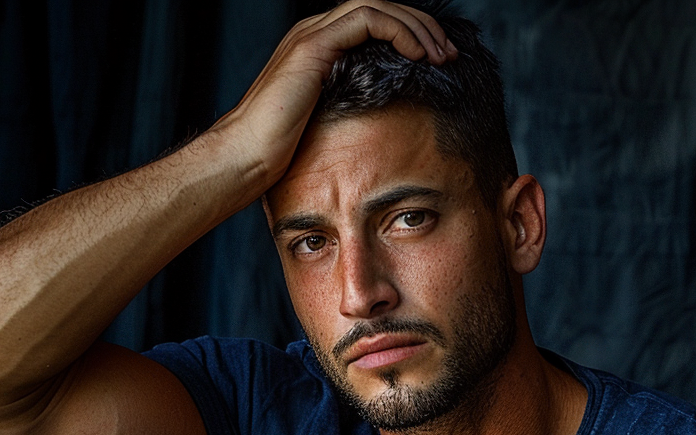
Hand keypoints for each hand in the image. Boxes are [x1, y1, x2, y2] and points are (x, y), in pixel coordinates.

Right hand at [218, 1, 456, 188]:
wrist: (246, 158)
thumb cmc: (279, 157)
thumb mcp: (328, 130)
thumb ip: (350, 113)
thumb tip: (386, 128)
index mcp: (320, 50)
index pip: (374, 25)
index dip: (411, 37)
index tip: (439, 63)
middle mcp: (315, 33)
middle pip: (381, 9)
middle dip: (421, 28)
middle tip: (450, 54)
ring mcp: (313, 35)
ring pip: (379, 7)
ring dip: (417, 28)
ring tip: (441, 55)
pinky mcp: (314, 45)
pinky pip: (368, 20)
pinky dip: (399, 32)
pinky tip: (419, 56)